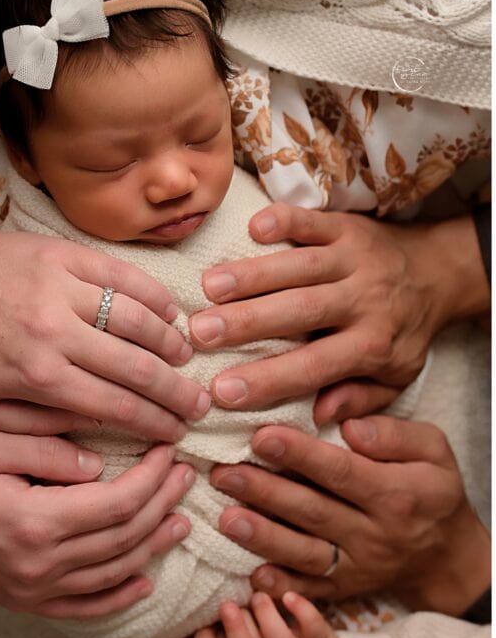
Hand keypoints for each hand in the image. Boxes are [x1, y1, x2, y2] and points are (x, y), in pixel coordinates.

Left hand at [0, 199, 209, 439]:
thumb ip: (37, 427)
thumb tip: (94, 436)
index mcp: (36, 374)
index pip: (116, 405)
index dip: (155, 423)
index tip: (177, 433)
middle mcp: (55, 330)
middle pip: (137, 366)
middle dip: (177, 391)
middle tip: (199, 405)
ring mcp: (64, 286)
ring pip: (139, 318)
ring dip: (171, 343)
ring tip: (187, 360)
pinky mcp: (67, 253)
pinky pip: (125, 276)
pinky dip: (155, 296)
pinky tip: (171, 314)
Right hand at [0, 433, 193, 618]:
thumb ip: (44, 451)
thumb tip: (97, 465)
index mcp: (34, 520)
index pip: (115, 502)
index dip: (151, 478)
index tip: (169, 452)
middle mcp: (42, 562)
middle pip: (124, 537)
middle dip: (162, 503)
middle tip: (186, 475)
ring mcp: (37, 589)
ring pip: (114, 571)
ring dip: (153, 546)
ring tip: (181, 518)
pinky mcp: (29, 602)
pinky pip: (86, 606)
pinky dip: (120, 596)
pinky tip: (145, 580)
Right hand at [189, 205, 488, 421]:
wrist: (437, 273)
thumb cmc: (401, 333)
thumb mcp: (394, 378)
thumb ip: (358, 399)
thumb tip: (318, 417)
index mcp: (373, 344)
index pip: (314, 367)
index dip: (268, 380)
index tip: (222, 393)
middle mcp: (364, 300)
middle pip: (301, 311)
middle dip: (248, 322)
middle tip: (200, 333)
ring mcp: (355, 259)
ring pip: (300, 266)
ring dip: (252, 274)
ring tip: (208, 287)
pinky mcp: (347, 227)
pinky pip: (314, 222)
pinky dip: (285, 221)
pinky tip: (253, 228)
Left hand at [211, 416, 489, 614]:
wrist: (444, 553)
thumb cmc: (430, 487)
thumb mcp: (433, 450)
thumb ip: (395, 434)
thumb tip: (351, 427)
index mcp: (396, 493)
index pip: (340, 471)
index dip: (299, 454)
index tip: (260, 436)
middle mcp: (374, 533)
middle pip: (312, 511)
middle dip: (264, 492)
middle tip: (222, 473)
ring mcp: (357, 566)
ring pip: (304, 552)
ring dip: (261, 536)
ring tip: (223, 517)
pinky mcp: (343, 588)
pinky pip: (308, 589)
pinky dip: (279, 584)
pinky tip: (250, 573)